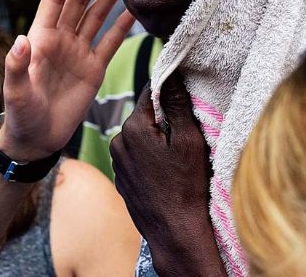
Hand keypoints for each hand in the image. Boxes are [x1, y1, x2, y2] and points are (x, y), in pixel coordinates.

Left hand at [0, 0, 134, 160]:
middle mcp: (61, 40)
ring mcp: (78, 53)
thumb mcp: (15, 92)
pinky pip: (110, 42)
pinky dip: (122, 26)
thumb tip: (20, 40)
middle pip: (79, 1)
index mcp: (41, 38)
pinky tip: (135, 11)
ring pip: (96, 17)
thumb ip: (17, 67)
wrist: (37, 140)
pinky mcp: (93, 69)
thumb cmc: (20, 114)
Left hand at [110, 75, 225, 276]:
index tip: (184, 97)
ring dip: (156, 138)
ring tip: (176, 157)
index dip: (169, 91)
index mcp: (133, 127)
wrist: (175, 232)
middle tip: (185, 134)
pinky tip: (166, 172)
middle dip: (164, 118)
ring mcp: (116, 161)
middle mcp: (118, 141)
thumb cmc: (186, 186)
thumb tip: (171, 72)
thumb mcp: (189, 139)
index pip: (151, 91)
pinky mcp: (120, 177)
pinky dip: (149, 156)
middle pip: (145, 114)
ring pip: (140, 135)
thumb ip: (177, 103)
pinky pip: (136, 155)